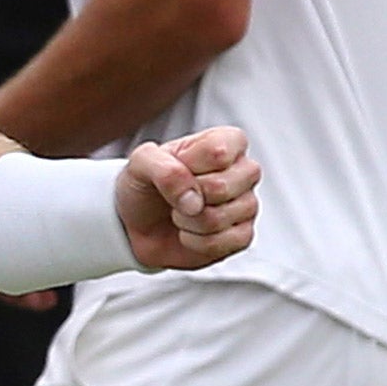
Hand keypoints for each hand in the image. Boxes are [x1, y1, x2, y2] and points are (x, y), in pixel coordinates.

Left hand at [114, 126, 258, 270]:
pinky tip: (191, 232)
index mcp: (227, 141)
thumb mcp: (141, 163)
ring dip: (187, 221)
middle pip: (221, 188)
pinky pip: (222, 244)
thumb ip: (164, 169)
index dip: (188, 166)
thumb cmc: (147, 186)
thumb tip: (193, 199)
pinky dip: (195, 242)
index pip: (218, 153)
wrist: (139, 224)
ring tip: (182, 212)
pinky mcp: (243, 236)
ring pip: (218, 219)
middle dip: (185, 197)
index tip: (176, 167)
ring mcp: (247, 204)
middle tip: (177, 194)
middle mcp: (243, 171)